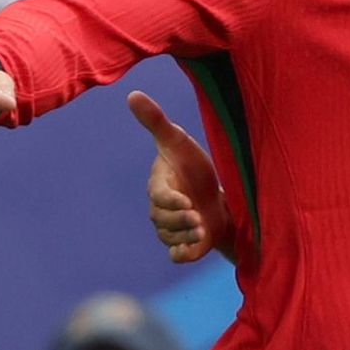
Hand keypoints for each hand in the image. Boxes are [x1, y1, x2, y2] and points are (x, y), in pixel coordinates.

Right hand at [129, 91, 234, 264]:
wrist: (218, 196)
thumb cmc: (195, 166)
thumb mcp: (179, 141)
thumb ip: (155, 121)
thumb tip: (132, 93)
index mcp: (159, 186)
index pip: (160, 196)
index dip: (172, 201)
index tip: (187, 201)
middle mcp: (160, 210)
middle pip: (165, 219)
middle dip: (183, 219)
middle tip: (199, 217)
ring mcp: (170, 229)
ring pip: (171, 237)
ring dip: (188, 234)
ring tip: (203, 227)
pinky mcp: (183, 246)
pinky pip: (176, 256)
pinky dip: (183, 254)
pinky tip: (196, 246)